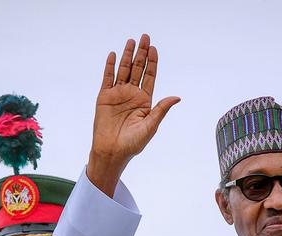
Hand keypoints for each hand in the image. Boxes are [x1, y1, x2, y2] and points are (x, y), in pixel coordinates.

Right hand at [88, 34, 180, 196]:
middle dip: (141, 54)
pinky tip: (114, 55)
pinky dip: (110, 66)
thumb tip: (177, 97)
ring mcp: (118, 95)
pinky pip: (108, 78)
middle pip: (138, 69)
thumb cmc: (133, 143)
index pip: (150, 77)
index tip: (154, 49)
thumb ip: (161, 109)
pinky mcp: (104, 97)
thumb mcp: (150, 126)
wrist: (112, 152)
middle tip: (145, 37)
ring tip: (131, 41)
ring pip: (123, 71)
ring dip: (127, 56)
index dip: (152, 62)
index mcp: (145, 101)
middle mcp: (132, 95)